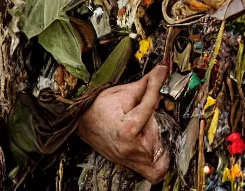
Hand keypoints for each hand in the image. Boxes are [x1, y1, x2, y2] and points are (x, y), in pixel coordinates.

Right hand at [78, 64, 169, 183]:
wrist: (81, 121)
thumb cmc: (99, 107)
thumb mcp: (123, 92)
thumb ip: (146, 84)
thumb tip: (162, 71)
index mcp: (129, 129)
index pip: (152, 103)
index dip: (157, 83)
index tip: (162, 72)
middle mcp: (132, 149)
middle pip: (161, 132)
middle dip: (157, 117)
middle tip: (147, 109)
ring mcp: (131, 161)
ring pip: (162, 156)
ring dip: (159, 139)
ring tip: (147, 127)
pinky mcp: (131, 166)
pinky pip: (154, 173)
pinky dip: (158, 161)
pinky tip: (152, 144)